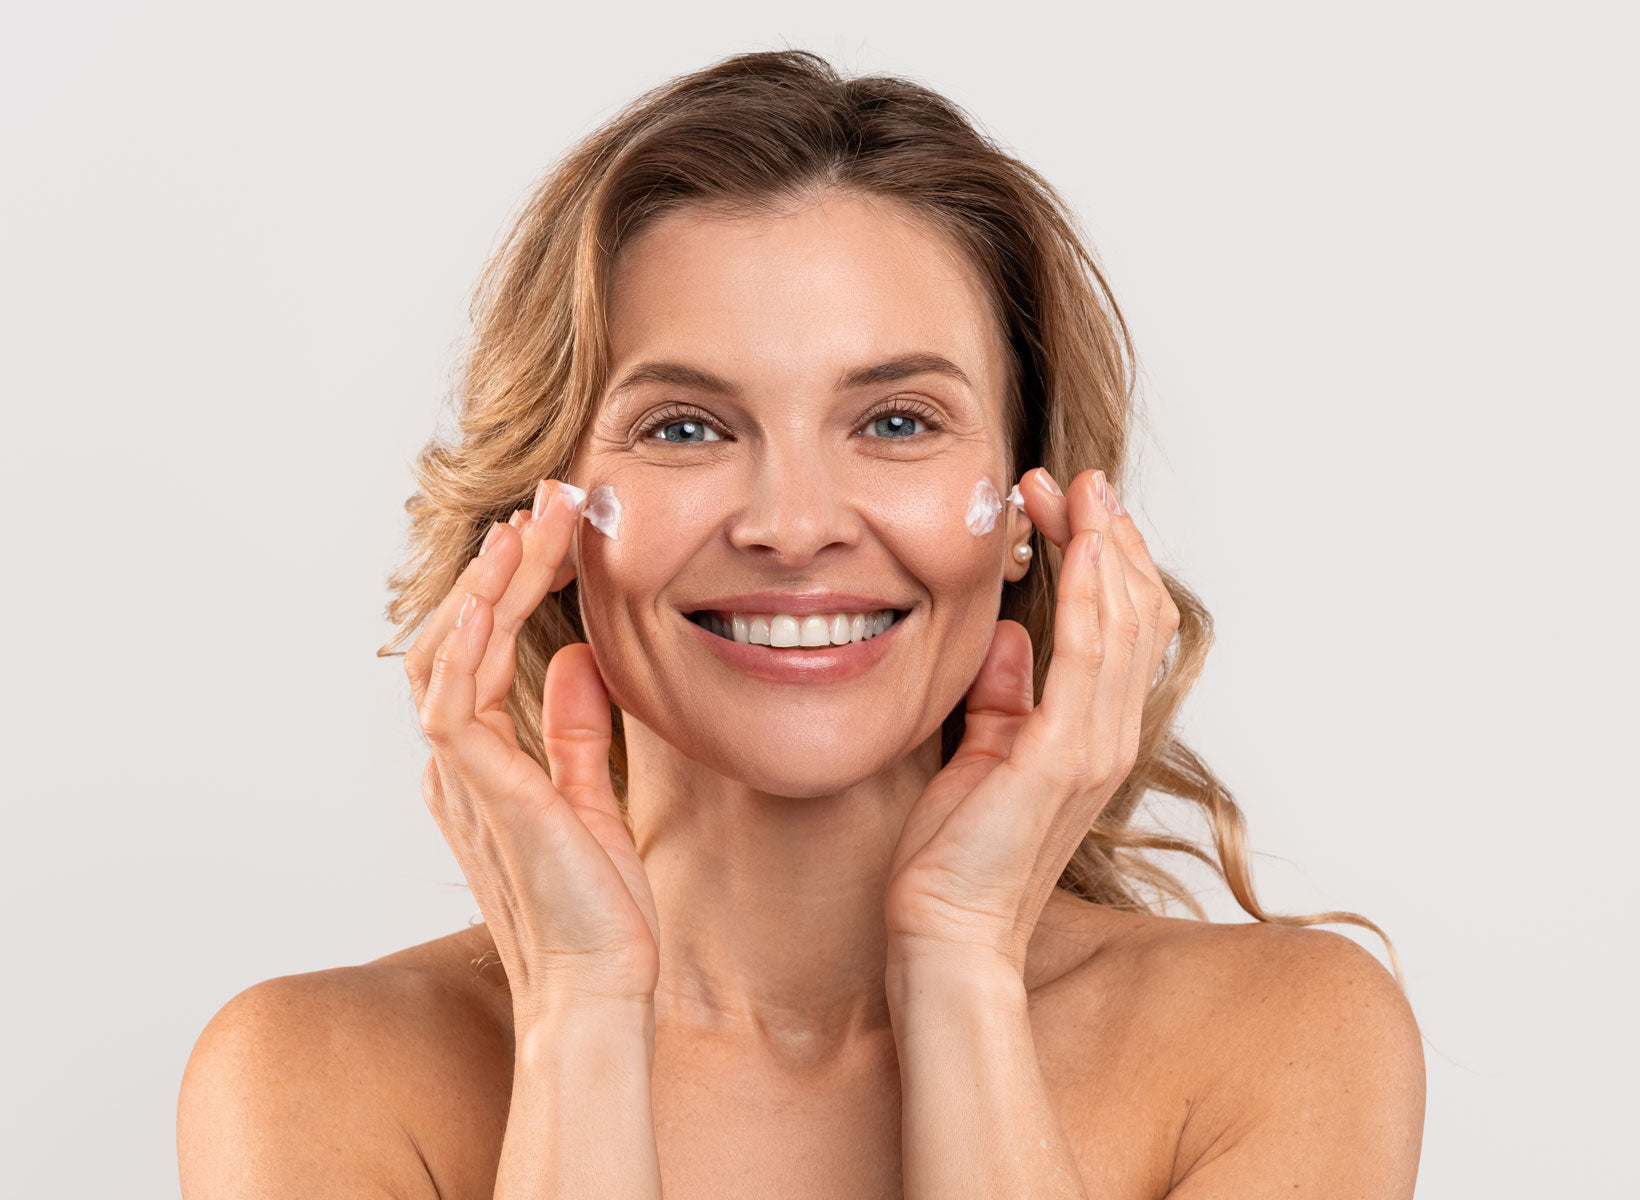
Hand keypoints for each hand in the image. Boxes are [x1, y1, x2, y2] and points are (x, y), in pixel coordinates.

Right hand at [405, 478, 659, 1024]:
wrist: (599, 985)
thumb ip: (576, 730)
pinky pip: (455, 700)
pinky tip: (501, 592)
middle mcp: (457, 764)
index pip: (483, 652)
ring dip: (490, 583)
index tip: (555, 531)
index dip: (512, 587)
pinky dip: (472, 640)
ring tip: (531, 523)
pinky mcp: (480, 791)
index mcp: (481, 764)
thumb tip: (581, 659)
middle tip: (548, 499)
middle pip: (458, 638)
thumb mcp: (592, 797)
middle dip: (502, 564)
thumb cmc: (597, 908)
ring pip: (450, 654)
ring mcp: (460, 777)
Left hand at [883, 467, 1180, 979]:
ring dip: (1102, 547)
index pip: (1124, 628)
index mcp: (1094, 734)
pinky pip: (1086, 658)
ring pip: (1122, 623)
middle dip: (1110, 537)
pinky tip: (1078, 545)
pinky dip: (1087, 595)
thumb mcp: (982, 753)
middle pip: (1136, 613)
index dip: (1108, 561)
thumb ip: (1003, 697)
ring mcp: (1093, 747)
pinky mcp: (1059, 756)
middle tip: (1075, 483)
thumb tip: (1010, 638)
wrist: (946, 930)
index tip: (1070, 507)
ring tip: (1075, 492)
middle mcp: (1110, 736)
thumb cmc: (957, 855)